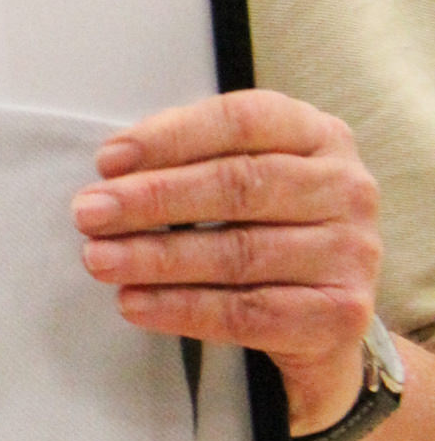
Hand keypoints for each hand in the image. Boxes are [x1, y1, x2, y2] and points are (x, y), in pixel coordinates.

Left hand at [72, 90, 379, 430]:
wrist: (323, 319)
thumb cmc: (268, 230)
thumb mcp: (244, 179)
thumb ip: (191, 163)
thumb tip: (112, 173)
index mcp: (319, 135)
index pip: (241, 122)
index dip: (169, 138)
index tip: (108, 161)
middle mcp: (345, 187)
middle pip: (238, 186)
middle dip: (152, 200)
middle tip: (89, 212)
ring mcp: (351, 251)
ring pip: (238, 253)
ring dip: (155, 257)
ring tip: (99, 259)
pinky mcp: (341, 313)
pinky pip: (248, 313)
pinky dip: (181, 309)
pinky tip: (134, 303)